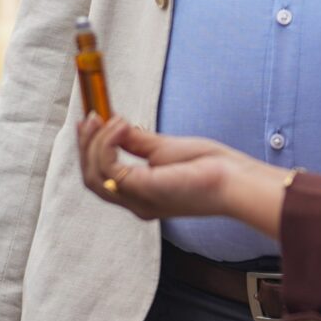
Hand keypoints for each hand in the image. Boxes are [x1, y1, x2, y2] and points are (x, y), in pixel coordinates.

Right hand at [78, 114, 262, 222]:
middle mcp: (134, 203)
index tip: (89, 121)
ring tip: (108, 119)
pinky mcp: (144, 190)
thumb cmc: (209, 167)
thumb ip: (136, 141)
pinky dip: (107, 144)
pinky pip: (109, 169)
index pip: (100, 178)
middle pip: (91, 179)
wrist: (234, 180)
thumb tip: (113, 124)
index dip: (88, 150)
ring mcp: (138, 200)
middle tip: (91, 117)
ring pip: (94, 177)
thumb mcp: (164, 149)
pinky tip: (120, 125)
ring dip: (93, 143)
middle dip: (86, 146)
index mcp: (140, 195)